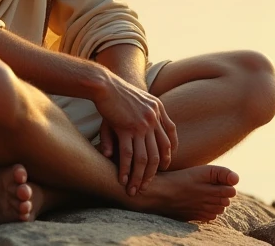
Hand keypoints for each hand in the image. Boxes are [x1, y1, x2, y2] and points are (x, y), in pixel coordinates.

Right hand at [93, 72, 177, 195]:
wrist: (104, 83)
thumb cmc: (116, 93)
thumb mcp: (133, 104)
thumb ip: (140, 122)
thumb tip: (146, 136)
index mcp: (158, 109)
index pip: (170, 135)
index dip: (169, 152)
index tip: (164, 166)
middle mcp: (153, 118)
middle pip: (159, 152)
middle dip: (153, 172)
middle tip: (147, 185)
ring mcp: (141, 124)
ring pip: (145, 158)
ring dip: (140, 177)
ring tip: (135, 190)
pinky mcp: (125, 128)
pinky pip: (129, 155)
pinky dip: (126, 170)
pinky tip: (123, 180)